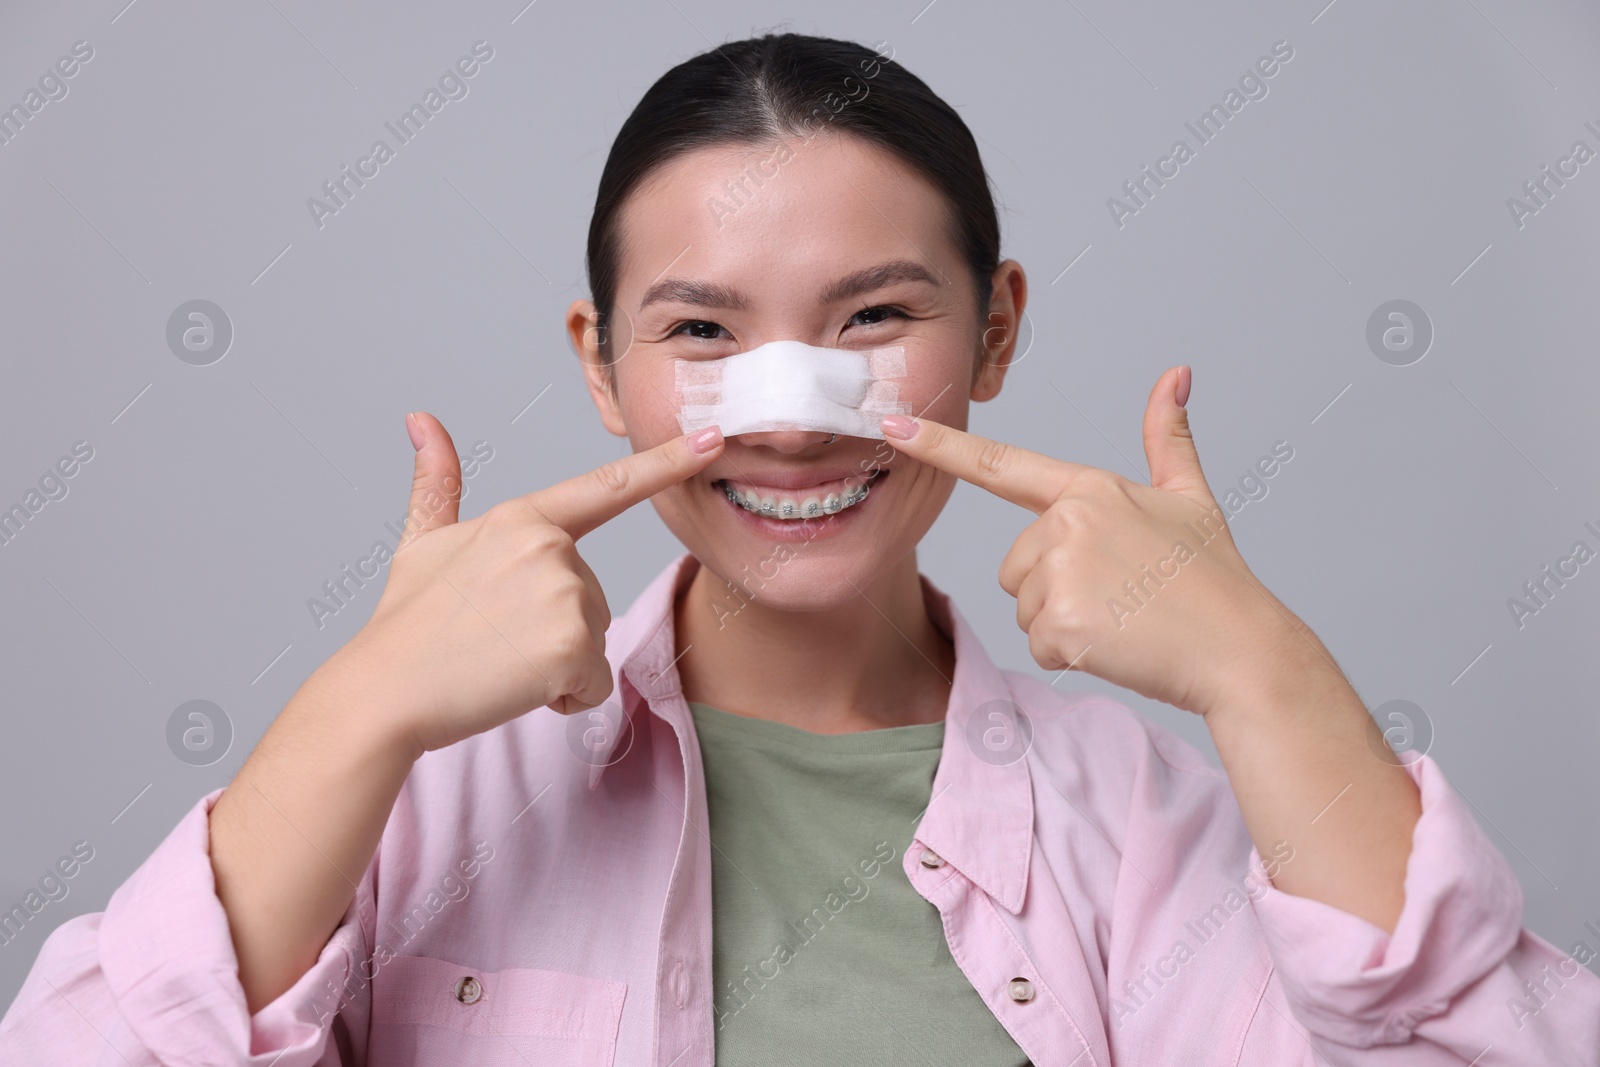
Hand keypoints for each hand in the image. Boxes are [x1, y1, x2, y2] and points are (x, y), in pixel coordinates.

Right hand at [326, 413, 724, 754]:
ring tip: (497, 661)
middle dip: (554, 630)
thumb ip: (438, 483)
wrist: (382, 693)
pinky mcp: (573, 646)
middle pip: (593, 599)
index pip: (608, 487)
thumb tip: (421, 421)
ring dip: (557, 666)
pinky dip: (563, 698)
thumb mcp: (424, 544)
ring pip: (594, 643)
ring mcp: (564, 594)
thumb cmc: (406, 625)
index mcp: (524, 518)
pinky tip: (513, 688)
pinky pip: (594, 685)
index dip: (667, 463)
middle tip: (493, 640)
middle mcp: (551, 547)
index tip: (716, 438)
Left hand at [881, 366, 1288, 716]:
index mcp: (1089, 489)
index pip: (1000, 464)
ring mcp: (1063, 572)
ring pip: (1025, 607)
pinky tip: (1117, 644)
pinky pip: (1039, 644)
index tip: (891, 426)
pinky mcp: (1062, 622)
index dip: (940, 445)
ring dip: (1064, 623)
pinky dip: (1071, 654)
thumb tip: (1175, 375)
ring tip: (1122, 617)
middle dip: (1055, 589)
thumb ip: (1168, 439)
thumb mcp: (1191, 499)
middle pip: (1016, 566)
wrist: (1241, 650)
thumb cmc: (1214, 580)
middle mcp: (1068, 522)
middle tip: (1119, 595)